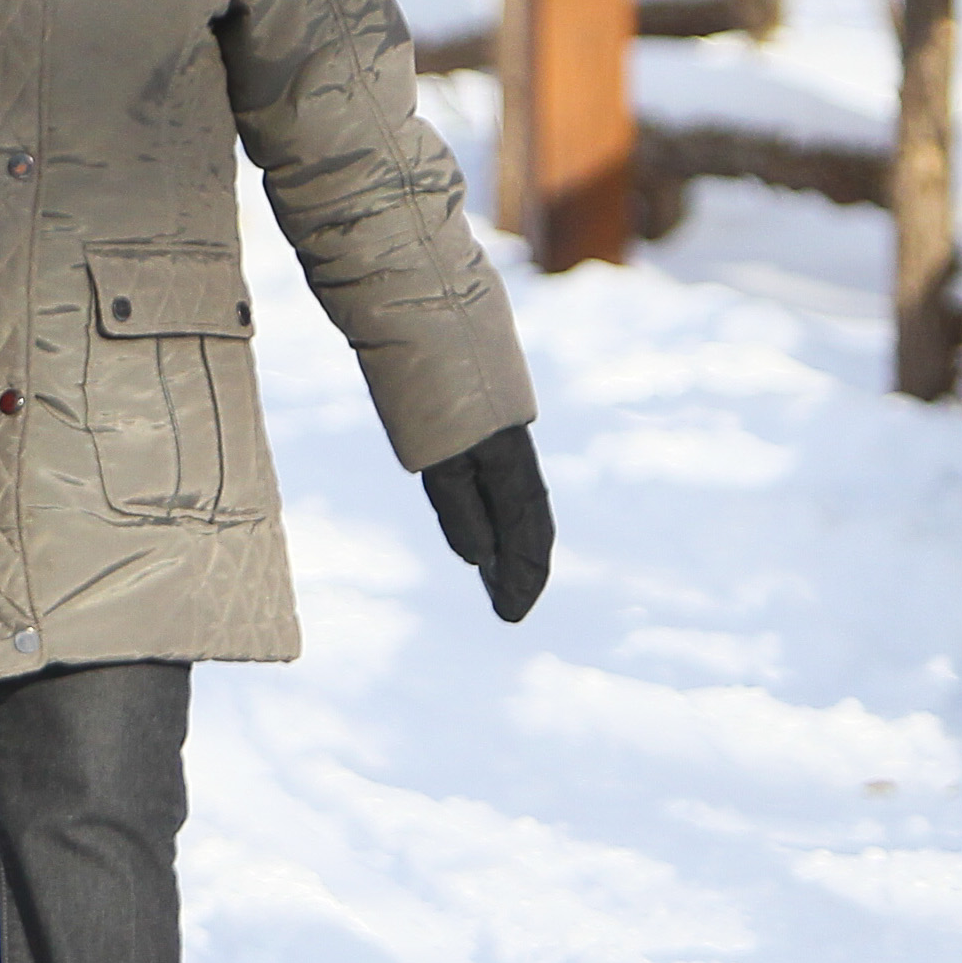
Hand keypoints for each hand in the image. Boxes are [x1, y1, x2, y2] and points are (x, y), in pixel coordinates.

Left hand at [421, 423, 552, 622]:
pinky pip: (504, 498)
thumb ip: (461, 509)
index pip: (528, 537)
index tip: (511, 615)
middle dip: (525, 571)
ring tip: (501, 587)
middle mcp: (516, 463)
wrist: (429, 347)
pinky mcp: (480, 445)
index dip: (523, 579)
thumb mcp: (443, 463)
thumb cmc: (433, 407)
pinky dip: (501, 526)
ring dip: (513, 552)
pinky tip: (487, 542)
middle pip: (531, 528)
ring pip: (519, 514)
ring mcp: (503, 453)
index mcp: (514, 469)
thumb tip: (480, 559)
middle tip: (510, 611)